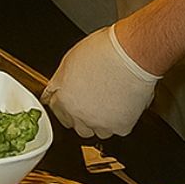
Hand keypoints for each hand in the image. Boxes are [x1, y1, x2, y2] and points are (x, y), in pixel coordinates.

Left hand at [42, 25, 159, 138]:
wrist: (130, 55)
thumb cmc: (103, 51)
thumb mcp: (69, 60)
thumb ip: (60, 80)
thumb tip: (54, 88)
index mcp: (65, 99)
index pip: (57, 111)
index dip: (65, 105)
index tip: (72, 101)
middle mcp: (80, 115)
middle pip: (77, 126)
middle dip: (83, 116)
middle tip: (93, 101)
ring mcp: (100, 123)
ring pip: (98, 132)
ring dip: (102, 121)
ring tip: (109, 101)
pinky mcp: (120, 127)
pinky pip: (118, 129)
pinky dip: (121, 119)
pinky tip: (123, 103)